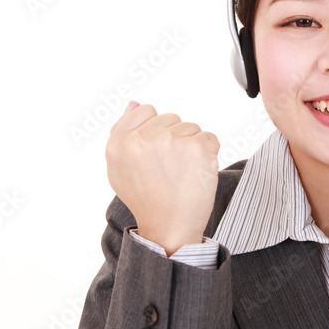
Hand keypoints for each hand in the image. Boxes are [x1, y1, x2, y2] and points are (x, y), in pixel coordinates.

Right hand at [105, 100, 219, 255]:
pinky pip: (209, 138)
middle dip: (174, 139)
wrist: (169, 227)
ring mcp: (170, 141)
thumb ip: (123, 132)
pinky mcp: (196, 147)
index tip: (156, 155)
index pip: (146, 110)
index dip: (155, 131)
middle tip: (169, 169)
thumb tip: (134, 102)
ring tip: (181, 173)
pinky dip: (209, 154)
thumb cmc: (146, 198)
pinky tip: (196, 174)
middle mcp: (142, 139)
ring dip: (192, 147)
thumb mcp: (121, 167)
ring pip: (191, 128)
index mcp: (119, 142)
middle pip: (171, 118)